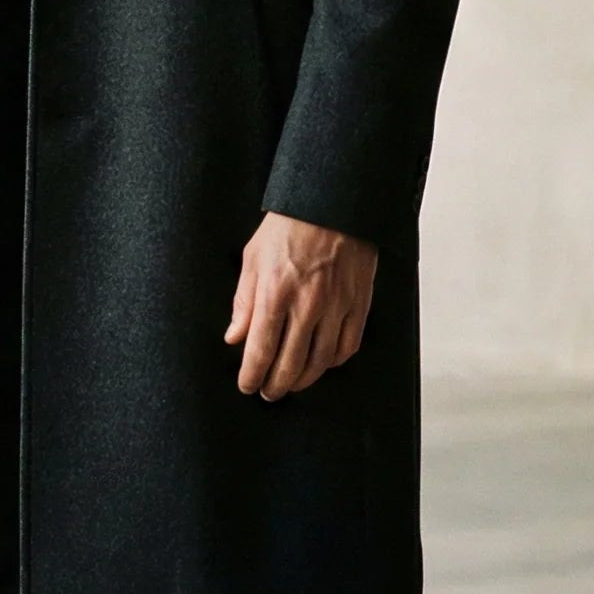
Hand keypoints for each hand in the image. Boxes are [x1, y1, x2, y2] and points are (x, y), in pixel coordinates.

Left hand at [224, 210, 376, 399]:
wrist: (332, 201)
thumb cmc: (289, 225)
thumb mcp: (254, 257)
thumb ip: (243, 301)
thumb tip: (234, 337)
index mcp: (275, 292)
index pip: (260, 350)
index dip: (251, 375)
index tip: (247, 385)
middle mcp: (307, 305)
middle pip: (290, 364)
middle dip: (275, 385)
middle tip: (268, 392)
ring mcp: (337, 306)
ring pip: (320, 362)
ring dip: (303, 380)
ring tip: (292, 384)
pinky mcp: (359, 303)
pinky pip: (348, 346)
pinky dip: (334, 362)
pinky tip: (323, 363)